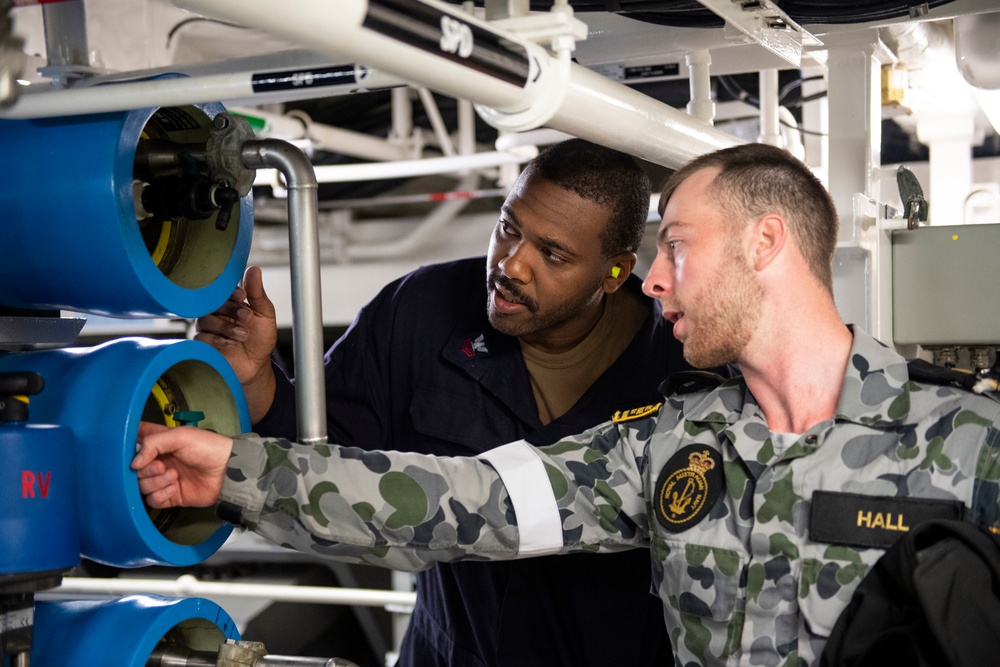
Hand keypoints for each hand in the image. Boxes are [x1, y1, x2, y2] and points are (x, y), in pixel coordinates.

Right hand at [131, 422, 233, 508]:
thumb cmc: (209, 448)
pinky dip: (160, 495)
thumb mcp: (180, 436)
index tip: (132, 448)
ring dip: (155, 482)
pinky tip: (173, 488)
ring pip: (142, 485)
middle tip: (162, 466)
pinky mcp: (170, 496)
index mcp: (161, 443)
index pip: (136, 440)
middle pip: (135, 469)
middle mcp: (160, 460)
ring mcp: (164, 479)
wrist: (226, 470)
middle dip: (146, 469)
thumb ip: (153, 443)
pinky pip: (152, 500)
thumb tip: (134, 462)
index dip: (128, 444)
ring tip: (174, 475)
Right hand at [195, 265, 277, 422]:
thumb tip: (253, 269)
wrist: (256, 365)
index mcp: (230, 302)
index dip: (231, 292)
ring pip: (205, 320)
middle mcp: (216, 313)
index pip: (222, 290)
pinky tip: (229, 344)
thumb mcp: (264, 314)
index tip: (241, 296)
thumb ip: (257, 293)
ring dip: (226, 327)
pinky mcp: (202, 344)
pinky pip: (201, 337)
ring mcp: (208, 328)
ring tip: (242, 335)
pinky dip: (217, 340)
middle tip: (246, 318)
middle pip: (212, 304)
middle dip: (231, 310)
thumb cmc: (260, 339)